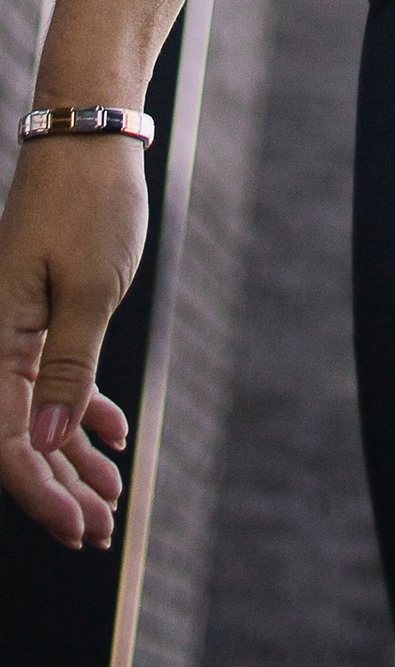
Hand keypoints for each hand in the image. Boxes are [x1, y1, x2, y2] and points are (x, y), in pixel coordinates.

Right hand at [0, 138, 146, 548]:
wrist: (89, 136)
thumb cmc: (89, 205)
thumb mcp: (88, 292)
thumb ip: (65, 371)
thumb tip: (39, 445)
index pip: (7, 441)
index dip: (41, 492)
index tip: (79, 529)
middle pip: (19, 437)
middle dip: (58, 489)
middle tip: (100, 531)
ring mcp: (17, 329)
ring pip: (38, 413)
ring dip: (72, 458)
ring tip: (111, 500)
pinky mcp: (41, 312)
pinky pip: (54, 377)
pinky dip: (82, 410)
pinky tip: (113, 437)